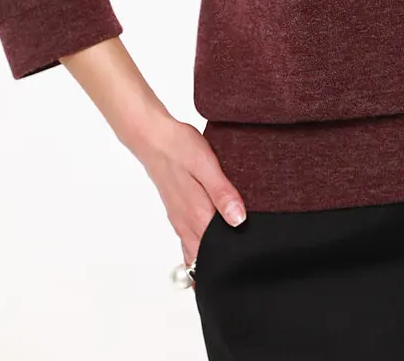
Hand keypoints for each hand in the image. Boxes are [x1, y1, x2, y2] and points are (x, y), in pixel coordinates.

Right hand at [135, 116, 247, 271]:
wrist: (154, 138)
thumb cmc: (180, 148)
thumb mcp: (207, 165)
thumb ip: (223, 193)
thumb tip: (239, 220)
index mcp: (197, 215)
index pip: (217, 252)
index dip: (233, 259)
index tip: (249, 262)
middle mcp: (187, 223)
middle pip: (205, 258)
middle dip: (222, 264)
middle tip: (243, 264)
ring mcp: (180, 219)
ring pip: (195, 251)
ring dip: (210, 257)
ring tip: (230, 258)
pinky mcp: (177, 212)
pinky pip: (188, 240)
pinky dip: (199, 248)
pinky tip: (211, 241)